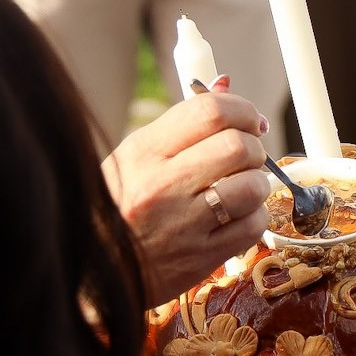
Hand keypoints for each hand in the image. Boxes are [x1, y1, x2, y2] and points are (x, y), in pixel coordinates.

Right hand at [103, 79, 272, 301]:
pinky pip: (253, 225)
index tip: (249, 119)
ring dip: (257, 183)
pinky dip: (254, 216)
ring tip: (240, 188)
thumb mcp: (135, 158)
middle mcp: (162, 186)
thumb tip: (224, 84)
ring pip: (252, 186)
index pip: (209, 111)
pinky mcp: (201, 257)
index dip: (242, 109)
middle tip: (246, 155)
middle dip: (254, 146)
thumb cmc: (119, 207)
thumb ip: (181, 123)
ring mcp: (183, 225)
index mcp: (143, 153)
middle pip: (237, 145)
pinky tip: (235, 216)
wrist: (98, 272)